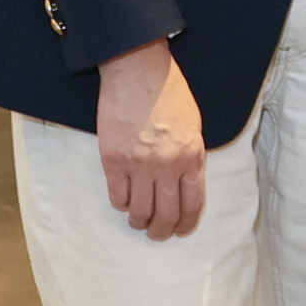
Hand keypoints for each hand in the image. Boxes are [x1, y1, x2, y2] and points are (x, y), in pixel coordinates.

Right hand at [97, 38, 205, 239]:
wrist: (138, 71)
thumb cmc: (169, 94)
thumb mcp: (193, 126)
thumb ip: (190, 156)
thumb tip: (184, 183)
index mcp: (191, 157)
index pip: (193, 203)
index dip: (186, 223)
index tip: (181, 230)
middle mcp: (167, 165)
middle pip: (166, 213)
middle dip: (162, 230)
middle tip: (158, 234)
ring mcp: (138, 164)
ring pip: (140, 210)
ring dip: (140, 222)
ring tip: (139, 223)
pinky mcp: (112, 160)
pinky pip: (117, 195)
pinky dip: (121, 204)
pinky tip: (124, 203)